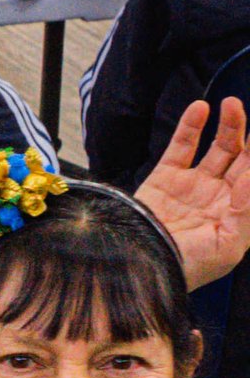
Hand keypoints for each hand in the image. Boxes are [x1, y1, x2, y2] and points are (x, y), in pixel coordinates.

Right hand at [135, 98, 249, 289]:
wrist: (138, 272)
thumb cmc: (186, 269)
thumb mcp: (229, 245)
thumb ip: (247, 207)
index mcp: (237, 212)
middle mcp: (218, 197)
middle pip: (243, 156)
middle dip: (248, 134)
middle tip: (245, 114)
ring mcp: (191, 187)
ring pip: (218, 147)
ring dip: (229, 124)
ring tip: (231, 105)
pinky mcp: (164, 180)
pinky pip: (182, 147)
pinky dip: (191, 126)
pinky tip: (201, 108)